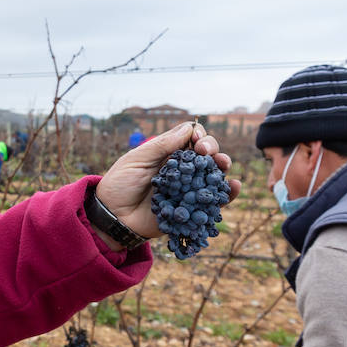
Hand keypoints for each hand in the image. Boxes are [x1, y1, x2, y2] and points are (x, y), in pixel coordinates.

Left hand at [95, 122, 241, 238]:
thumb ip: (161, 146)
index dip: (198, 136)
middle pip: (206, 154)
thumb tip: (189, 129)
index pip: (192, 138)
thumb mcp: (136, 160)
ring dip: (222, 167)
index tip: (196, 140)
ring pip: (213, 175)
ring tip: (223, 164)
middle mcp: (182, 169)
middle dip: (212, 149)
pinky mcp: (190, 209)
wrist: (112, 217)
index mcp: (168, 153)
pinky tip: (234, 186)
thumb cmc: (120, 185)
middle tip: (207, 153)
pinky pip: (213, 202)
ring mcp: (187, 189)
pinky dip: (227, 194)